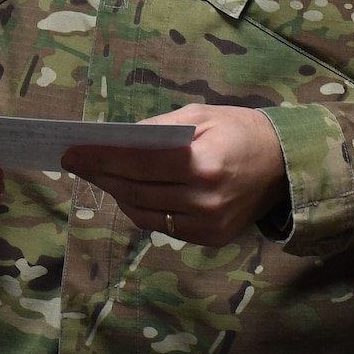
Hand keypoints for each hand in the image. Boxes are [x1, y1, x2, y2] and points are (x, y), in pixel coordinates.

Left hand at [60, 103, 287, 245]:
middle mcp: (203, 200)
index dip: (101, 159)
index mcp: (202, 163)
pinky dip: (140, 209)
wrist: (282, 165)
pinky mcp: (209, 239)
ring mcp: (207, 224)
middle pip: (136, 191)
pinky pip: (162, 226)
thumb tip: (115, 139)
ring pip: (144, 214)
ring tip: (97, 175)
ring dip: (116, 194)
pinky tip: (127, 192)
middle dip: (101, 176)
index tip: (71, 152)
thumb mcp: (199, 115)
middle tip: (75, 162)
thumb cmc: (238, 131)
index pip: (138, 164)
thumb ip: (157, 129)